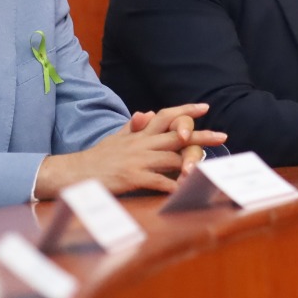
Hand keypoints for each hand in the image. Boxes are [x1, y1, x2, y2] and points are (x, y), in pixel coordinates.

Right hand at [35, 103, 226, 198]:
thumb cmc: (97, 159)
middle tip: (223, 135)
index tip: (205, 108)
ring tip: (207, 170)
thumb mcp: (115, 138)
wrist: (75, 173)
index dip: (185, 111)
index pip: (165, 115)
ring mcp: (137, 160)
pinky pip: (158, 181)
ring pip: (171, 158)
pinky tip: (184, 190)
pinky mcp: (132, 177)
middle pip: (176, 135)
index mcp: (139, 134)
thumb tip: (147, 113)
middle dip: (202, 135)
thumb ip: (133, 127)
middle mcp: (141, 144)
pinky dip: (173, 185)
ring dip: (190, 165)